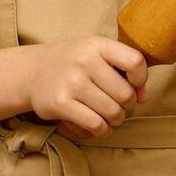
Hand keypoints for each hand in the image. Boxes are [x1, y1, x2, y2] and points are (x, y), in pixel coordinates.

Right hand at [24, 36, 147, 140]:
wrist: (32, 72)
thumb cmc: (74, 64)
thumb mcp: (97, 55)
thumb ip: (124, 70)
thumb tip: (143, 98)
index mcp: (97, 45)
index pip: (134, 62)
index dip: (141, 78)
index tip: (134, 84)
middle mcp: (84, 61)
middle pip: (125, 94)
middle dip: (127, 105)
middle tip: (117, 103)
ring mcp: (71, 83)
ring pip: (113, 112)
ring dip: (116, 119)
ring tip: (109, 115)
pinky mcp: (60, 104)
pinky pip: (96, 125)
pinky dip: (102, 130)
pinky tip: (99, 125)